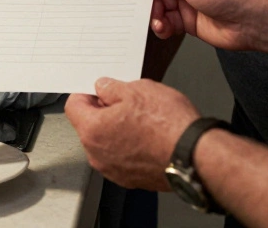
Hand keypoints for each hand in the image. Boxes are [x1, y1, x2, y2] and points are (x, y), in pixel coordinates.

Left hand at [66, 78, 200, 190]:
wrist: (194, 156)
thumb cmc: (169, 126)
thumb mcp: (138, 89)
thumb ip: (112, 88)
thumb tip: (103, 88)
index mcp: (93, 130)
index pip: (73, 106)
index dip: (86, 93)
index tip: (99, 90)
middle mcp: (98, 155)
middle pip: (89, 126)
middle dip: (103, 112)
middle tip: (127, 102)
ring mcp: (113, 170)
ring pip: (105, 143)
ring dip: (117, 130)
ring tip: (142, 120)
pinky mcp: (130, 179)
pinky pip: (121, 158)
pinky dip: (129, 147)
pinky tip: (148, 137)